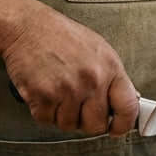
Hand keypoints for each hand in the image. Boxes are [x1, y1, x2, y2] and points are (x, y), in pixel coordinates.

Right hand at [0, 1, 137, 137]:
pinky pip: (47, 120)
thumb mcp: (98, 48)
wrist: (26, 26)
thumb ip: (113, 76)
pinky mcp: (43, 97)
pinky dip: (43, 111)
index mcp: (110, 67)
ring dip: (62, 115)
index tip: (117, 129)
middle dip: (87, 121)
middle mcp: (92, 80)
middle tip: (78, 107)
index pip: (128, 107)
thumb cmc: (60, 35)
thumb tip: (129, 98)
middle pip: (97, 125)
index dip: (123, 124)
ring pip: (69, 125)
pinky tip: (44, 92)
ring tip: (58, 92)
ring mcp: (67, 90)